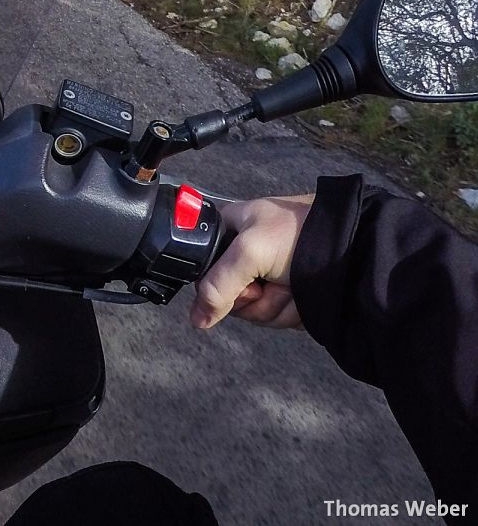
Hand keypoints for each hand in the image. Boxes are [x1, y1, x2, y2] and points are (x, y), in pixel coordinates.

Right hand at [189, 193, 314, 329]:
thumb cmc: (298, 234)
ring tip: (293, 285)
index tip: (240, 282)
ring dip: (276, 305)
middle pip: (230, 297)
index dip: (217, 284)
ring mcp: (269, 279)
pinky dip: (291, 311)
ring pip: (255, 313)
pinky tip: (304, 295)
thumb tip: (197, 319)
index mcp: (230, 232)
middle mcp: (246, 256)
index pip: (204, 269)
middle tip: (272, 281)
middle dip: (255, 298)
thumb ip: (217, 285)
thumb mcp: (249, 251)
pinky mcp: (289, 298)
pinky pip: (277, 318)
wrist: (354, 248)